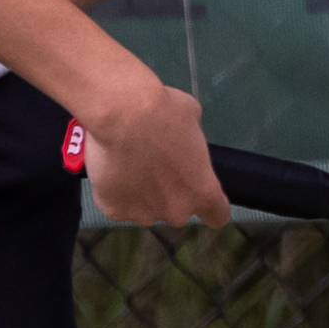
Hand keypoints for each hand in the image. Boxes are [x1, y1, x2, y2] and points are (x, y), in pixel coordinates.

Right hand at [72, 74, 221, 236]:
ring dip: (141, 194)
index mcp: (203, 191)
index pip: (217, 215)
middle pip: (177, 210)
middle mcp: (176, 211)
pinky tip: (111, 170)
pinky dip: (114, 192)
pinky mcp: (113, 211)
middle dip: (169, 193)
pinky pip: (117, 204)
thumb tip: (184, 141)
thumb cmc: (165, 112)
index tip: (200, 194)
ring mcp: (143, 214)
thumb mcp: (193, 121)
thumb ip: (192, 144)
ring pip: (145, 209)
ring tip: (129, 165)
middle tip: (156, 166)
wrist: (122, 116)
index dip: (210, 206)